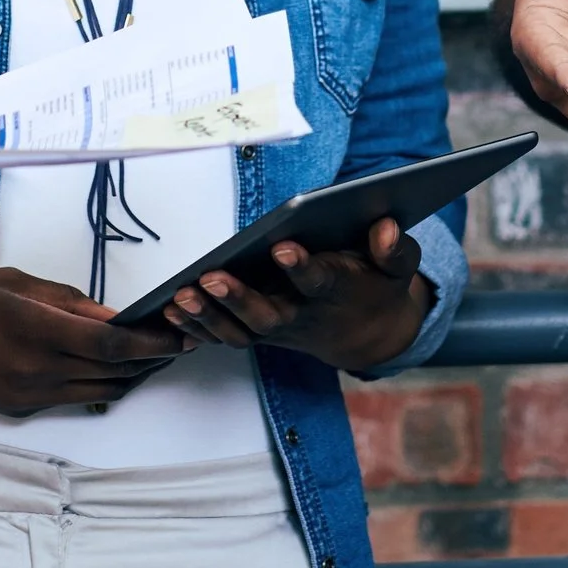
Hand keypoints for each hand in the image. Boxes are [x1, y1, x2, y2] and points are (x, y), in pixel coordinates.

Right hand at [0, 264, 188, 414]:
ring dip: (127, 378)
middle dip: (150, 361)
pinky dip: (96, 387)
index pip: (110, 345)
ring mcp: (24, 396)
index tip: (177, 331)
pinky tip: (108, 371)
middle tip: (177, 341)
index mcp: (32, 331)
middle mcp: (33, 372)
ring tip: (152, 357)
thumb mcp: (5, 282)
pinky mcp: (14, 408)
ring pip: (95, 394)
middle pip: (111, 375)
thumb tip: (106, 313)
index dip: (151, 342)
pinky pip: (69, 401)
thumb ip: (60, 299)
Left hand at [161, 217, 429, 372]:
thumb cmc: (376, 285)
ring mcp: (279, 329)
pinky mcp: (259, 333)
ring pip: (241, 332)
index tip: (283, 247)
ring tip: (179, 296)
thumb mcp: (397, 267)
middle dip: (239, 300)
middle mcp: (303, 316)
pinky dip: (198, 329)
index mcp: (336, 293)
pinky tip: (171, 311)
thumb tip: (387, 229)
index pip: (319, 282)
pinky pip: (226, 337)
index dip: (302, 268)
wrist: (369, 333)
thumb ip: (395, 250)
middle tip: (210, 278)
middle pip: (268, 317)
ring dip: (208, 317)